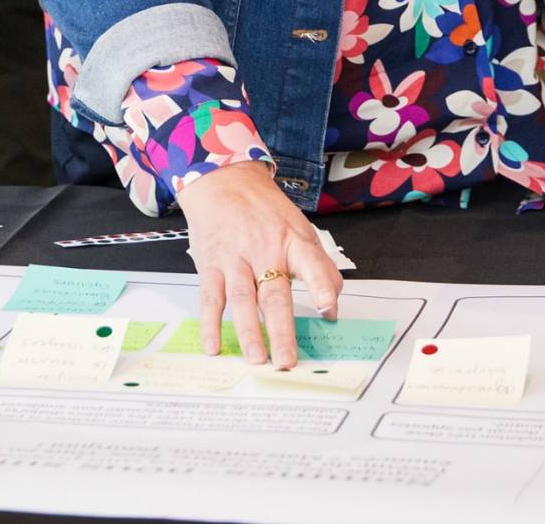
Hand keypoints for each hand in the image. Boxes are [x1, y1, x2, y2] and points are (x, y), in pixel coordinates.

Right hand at [174, 160, 342, 368]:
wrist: (223, 181)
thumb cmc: (265, 211)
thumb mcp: (300, 230)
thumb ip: (320, 268)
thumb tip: (334, 309)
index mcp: (292, 241)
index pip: (311, 263)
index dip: (321, 285)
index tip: (328, 308)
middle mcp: (264, 250)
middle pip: (274, 294)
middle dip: (281, 330)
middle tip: (287, 361)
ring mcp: (235, 259)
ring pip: (242, 299)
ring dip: (248, 332)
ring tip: (256, 359)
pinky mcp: (211, 266)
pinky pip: (210, 298)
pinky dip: (210, 324)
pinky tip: (213, 346)